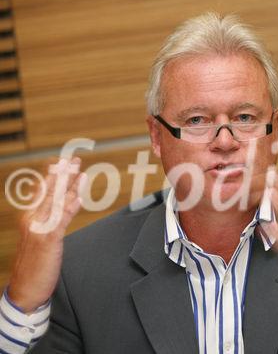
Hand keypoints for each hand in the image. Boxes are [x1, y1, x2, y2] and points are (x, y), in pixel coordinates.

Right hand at [8, 157, 85, 312]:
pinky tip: (79, 198)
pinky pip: (61, 220)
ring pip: (56, 202)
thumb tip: (66, 205)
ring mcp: (39, 229)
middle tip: (73, 159)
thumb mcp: (40, 239)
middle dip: (62, 175)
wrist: (25, 289)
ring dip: (69, 186)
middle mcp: (32, 220)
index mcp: (29, 219)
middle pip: (49, 193)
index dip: (52, 176)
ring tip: (80, 171)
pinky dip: (71, 207)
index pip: (42, 193)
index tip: (61, 162)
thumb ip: (51, 221)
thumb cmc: (35, 265)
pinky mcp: (48, 240)